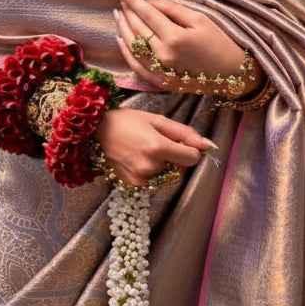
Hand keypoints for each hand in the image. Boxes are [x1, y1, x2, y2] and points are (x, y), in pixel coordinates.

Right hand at [96, 107, 215, 188]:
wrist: (95, 131)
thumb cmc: (126, 121)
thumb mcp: (157, 120)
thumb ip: (184, 133)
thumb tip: (208, 146)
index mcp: (157, 147)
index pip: (192, 158)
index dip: (189, 149)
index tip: (177, 141)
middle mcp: (150, 167)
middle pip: (179, 167)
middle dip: (173, 156)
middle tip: (153, 141)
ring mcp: (140, 179)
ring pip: (166, 174)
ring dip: (161, 165)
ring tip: (142, 150)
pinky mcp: (132, 185)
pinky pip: (153, 180)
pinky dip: (150, 172)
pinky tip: (136, 159)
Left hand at [114, 0, 262, 94]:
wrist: (231, 74)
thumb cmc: (219, 42)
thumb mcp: (200, 19)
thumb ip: (172, 9)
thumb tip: (149, 1)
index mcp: (175, 37)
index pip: (147, 14)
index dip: (133, 1)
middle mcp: (163, 55)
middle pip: (137, 29)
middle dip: (127, 12)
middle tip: (121, 0)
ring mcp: (159, 71)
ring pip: (132, 47)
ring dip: (122, 29)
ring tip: (119, 15)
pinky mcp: (159, 82)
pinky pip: (136, 66)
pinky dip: (126, 52)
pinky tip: (120, 39)